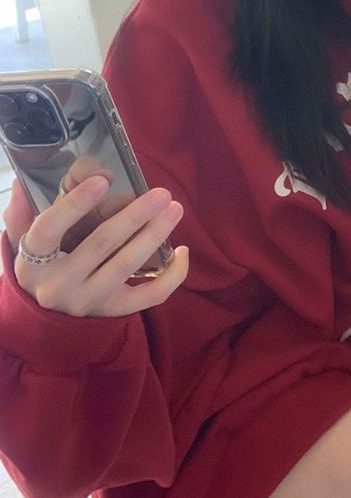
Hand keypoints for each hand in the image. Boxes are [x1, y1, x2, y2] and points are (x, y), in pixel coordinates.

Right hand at [4, 175, 188, 317]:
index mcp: (33, 261)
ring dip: (155, 234)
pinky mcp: (113, 310)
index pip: (50, 229)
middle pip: (100, 245)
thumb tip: (23, 180)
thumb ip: (25, 211)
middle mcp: (59, 284)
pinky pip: (149, 296)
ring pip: (127, 265)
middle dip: (134, 216)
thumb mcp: (26, 240)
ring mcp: (88, 300)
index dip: (75, 204)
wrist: (48, 317)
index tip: (102, 180)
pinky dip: (171, 275)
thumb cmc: (43, 264)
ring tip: (174, 209)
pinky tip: (182, 251)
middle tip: (160, 193)